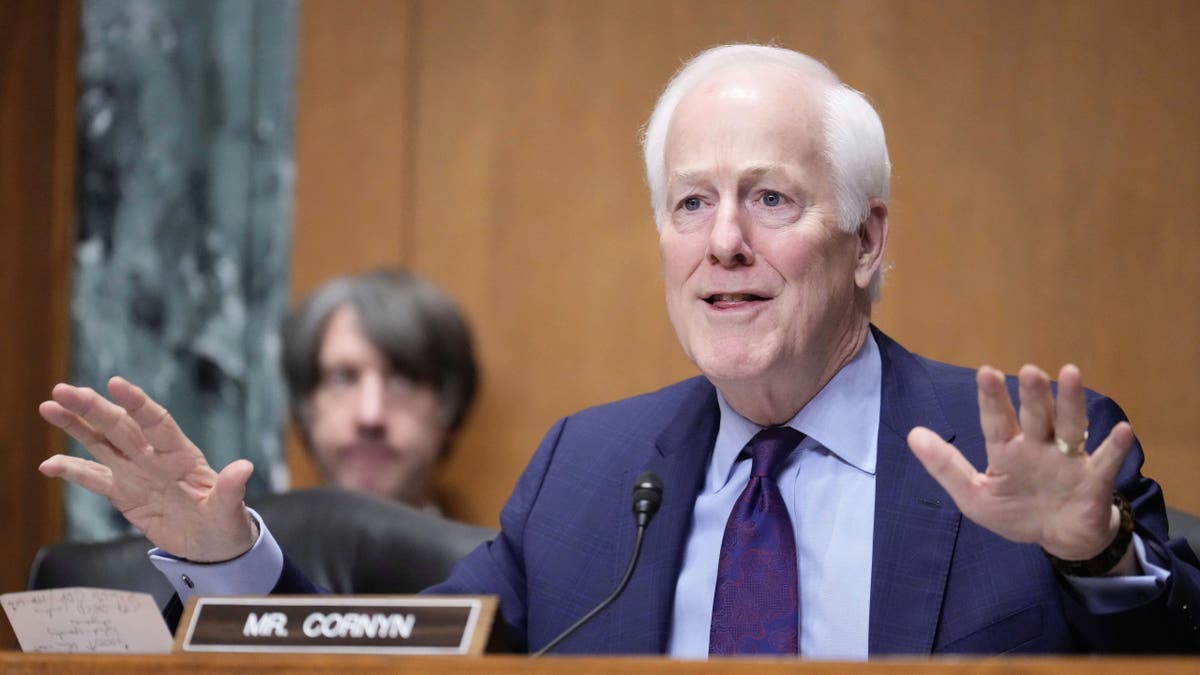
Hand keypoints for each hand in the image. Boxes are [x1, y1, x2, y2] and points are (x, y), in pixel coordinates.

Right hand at [38, 376, 257, 561]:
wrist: (213, 544)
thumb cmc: (226, 522)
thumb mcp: (231, 509)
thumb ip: (231, 489)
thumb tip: (245, 468)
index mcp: (182, 454)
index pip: (157, 422)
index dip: (137, 403)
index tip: (115, 384)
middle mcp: (154, 457)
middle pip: (121, 427)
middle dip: (93, 408)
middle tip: (64, 390)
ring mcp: (136, 473)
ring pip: (102, 444)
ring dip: (76, 426)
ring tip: (49, 407)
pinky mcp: (123, 493)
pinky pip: (94, 479)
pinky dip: (72, 472)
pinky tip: (48, 465)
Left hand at [908, 364, 1135, 564]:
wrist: (1058, 539)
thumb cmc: (1016, 511)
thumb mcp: (975, 496)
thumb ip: (945, 466)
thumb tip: (913, 434)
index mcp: (1007, 450)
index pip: (997, 420)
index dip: (992, 398)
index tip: (986, 372)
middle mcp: (1038, 446)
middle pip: (1035, 416)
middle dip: (1032, 395)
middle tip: (1029, 370)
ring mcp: (1068, 460)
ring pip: (1070, 426)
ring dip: (1070, 402)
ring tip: (1070, 374)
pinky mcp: (1094, 480)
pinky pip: (1105, 461)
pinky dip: (1114, 447)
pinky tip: (1121, 430)